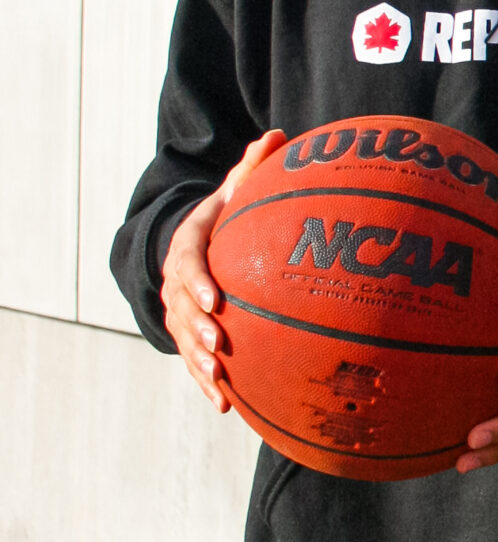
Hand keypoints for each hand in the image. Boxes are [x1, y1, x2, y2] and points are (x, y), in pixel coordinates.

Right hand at [161, 130, 287, 408]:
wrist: (193, 244)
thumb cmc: (225, 217)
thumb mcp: (234, 192)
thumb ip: (253, 169)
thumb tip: (277, 135)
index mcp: (187, 246)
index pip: (187, 263)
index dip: (198, 283)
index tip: (216, 299)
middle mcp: (176, 283)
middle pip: (181, 309)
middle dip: (198, 329)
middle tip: (220, 345)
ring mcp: (179, 312)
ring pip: (183, 340)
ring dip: (199, 362)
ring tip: (219, 379)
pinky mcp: (188, 336)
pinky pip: (192, 363)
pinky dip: (205, 385)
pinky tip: (225, 406)